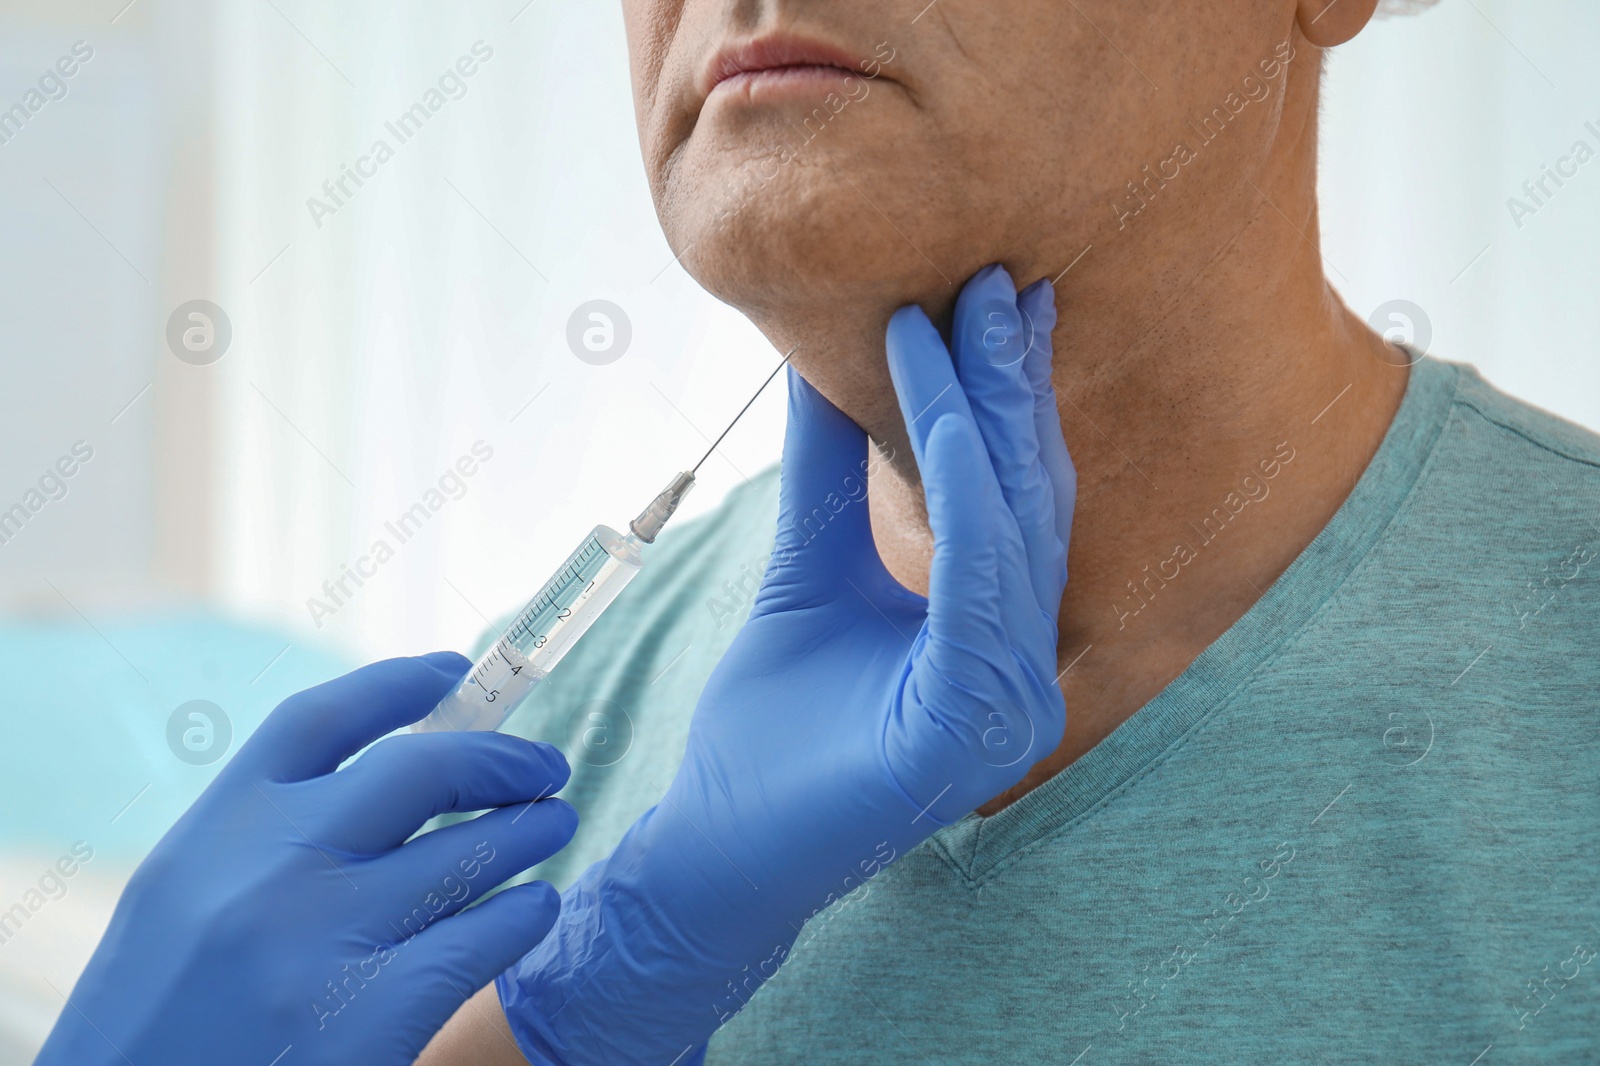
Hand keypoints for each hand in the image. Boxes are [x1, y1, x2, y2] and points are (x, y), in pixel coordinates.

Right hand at [37, 653, 578, 1065]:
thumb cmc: (158, 1023)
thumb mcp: (183, 901)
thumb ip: (264, 840)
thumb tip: (377, 782)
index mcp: (216, 829)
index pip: (321, 719)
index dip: (399, 682)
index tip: (456, 669)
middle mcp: (272, 867)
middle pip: (421, 768)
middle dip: (501, 760)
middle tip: (544, 768)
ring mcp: (322, 938)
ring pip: (472, 851)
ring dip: (531, 831)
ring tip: (553, 826)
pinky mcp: (370, 1015)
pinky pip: (482, 938)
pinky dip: (523, 915)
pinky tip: (532, 910)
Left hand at [498, 265, 1073, 1063]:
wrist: (713, 848)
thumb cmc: (766, 728)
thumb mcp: (806, 571)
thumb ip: (831, 479)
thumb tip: (825, 361)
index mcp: (993, 639)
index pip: (1014, 499)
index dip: (1006, 398)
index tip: (988, 298)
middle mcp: (1022, 669)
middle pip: (1030, 500)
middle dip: (1013, 383)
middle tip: (995, 276)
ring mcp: (1009, 703)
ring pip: (1015, 527)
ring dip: (989, 412)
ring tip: (964, 312)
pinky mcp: (971, 725)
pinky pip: (979, 581)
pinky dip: (966, 487)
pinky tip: (948, 406)